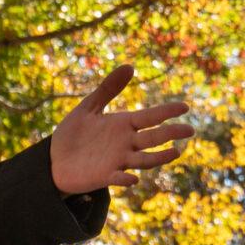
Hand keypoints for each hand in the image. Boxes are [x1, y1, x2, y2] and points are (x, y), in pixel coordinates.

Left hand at [49, 65, 193, 194]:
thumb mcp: (89, 107)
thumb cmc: (74, 134)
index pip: (151, 117)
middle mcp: (126, 143)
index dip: (167, 111)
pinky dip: (125, 178)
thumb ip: (108, 89)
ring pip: (144, 159)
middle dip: (171, 133)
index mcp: (123, 125)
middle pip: (154, 138)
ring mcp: (117, 161)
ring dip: (159, 157)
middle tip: (190, 130)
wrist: (54, 160)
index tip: (185, 107)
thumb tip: (130, 66)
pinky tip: (132, 178)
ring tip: (175, 153)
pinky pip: (118, 178)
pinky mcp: (104, 176)